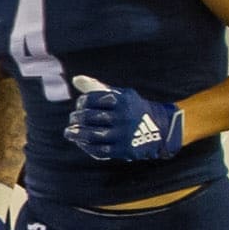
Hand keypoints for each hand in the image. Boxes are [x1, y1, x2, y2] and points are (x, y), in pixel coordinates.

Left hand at [65, 75, 184, 160]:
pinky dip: (86, 146)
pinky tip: (81, 142)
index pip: (91, 99)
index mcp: (121, 100)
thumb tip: (76, 79)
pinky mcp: (123, 149)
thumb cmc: (131, 108)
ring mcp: (123, 134)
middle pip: (89, 117)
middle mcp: (123, 116)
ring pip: (91, 135)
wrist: (160, 128)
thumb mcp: (120, 94)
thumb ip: (97, 87)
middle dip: (76, 118)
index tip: (80, 105)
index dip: (81, 103)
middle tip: (72, 119)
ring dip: (76, 134)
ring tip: (69, 132)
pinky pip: (99, 150)